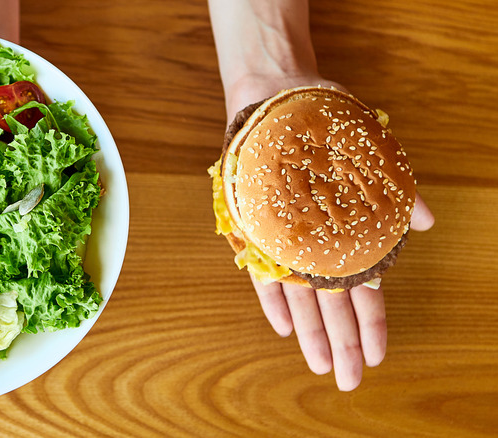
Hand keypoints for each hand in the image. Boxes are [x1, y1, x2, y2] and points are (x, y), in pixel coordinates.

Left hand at [233, 76, 435, 390]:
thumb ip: (398, 194)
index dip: (372, 325)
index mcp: (349, 233)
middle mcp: (318, 243)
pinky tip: (282, 327)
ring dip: (311, 332)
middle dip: (344, 343)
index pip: (365, 290)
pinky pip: (264, 273)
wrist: (279, 99)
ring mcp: (286, 240)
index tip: (378, 357)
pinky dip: (273, 298)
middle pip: (334, 305)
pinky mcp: (255, 231)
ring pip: (302, 297)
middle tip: (348, 380)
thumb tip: (427, 224)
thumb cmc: (329, 126)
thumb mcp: (372, 156)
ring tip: (321, 365)